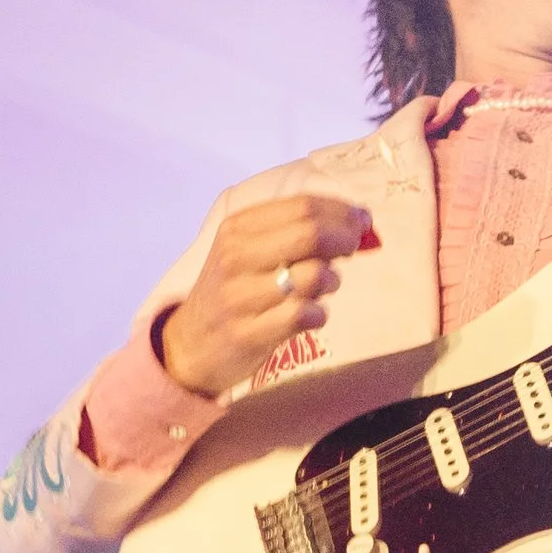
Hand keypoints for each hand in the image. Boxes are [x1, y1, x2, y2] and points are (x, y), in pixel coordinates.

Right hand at [157, 193, 376, 399]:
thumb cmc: (234, 292)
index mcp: (237, 228)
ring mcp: (239, 297)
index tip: (361, 221)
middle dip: (344, 239)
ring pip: (312, 276)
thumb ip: (294, 233)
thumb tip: (356, 222)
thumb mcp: (248, 251)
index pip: (302, 206)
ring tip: (325, 287)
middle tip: (353, 249)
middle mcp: (235, 257)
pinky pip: (302, 315)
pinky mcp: (247, 334)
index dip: (341, 211)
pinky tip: (313, 315)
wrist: (190, 346)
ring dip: (332, 281)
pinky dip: (319, 314)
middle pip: (310, 234)